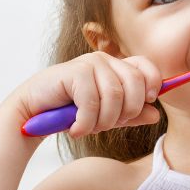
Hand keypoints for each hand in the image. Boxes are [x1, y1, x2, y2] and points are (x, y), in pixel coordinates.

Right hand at [12, 51, 161, 137]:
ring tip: (89, 129)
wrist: (33, 114)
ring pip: (115, 96)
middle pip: (135, 83)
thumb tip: (156, 115)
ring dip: (104, 121)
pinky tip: (76, 129)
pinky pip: (92, 102)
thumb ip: (131, 115)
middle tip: (108, 125)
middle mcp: (105, 60)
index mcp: (117, 67)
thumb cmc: (71, 112)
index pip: (147, 67)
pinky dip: (86, 123)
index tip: (147, 102)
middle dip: (127, 112)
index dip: (153, 84)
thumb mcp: (107, 116)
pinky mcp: (74, 72)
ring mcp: (89, 64)